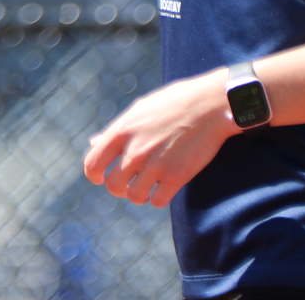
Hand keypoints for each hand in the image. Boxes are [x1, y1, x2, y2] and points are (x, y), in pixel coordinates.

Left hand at [83, 68, 238, 206]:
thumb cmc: (176, 102)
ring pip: (135, 196)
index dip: (95, 175)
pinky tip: (165, 187)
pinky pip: (157, 201)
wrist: (212, 103)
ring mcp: (156, 165)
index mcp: (122, 130)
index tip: (102, 177)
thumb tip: (93, 143)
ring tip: (149, 187)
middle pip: (113, 185)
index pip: (93, 164)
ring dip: (140, 195)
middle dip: (119, 188)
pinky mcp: (176, 176)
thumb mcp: (141, 109)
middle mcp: (135, 150)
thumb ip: (117, 130)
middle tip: (129, 184)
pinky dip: (159, 198)